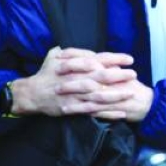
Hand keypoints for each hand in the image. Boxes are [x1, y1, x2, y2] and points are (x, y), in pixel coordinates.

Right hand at [14, 48, 152, 121]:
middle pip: (101, 76)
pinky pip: (94, 111)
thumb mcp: (55, 56)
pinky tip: (121, 113)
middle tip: (134, 74)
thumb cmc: (46, 73)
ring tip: (131, 93)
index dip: (115, 59)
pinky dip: (108, 113)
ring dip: (117, 95)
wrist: (31, 94)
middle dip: (120, 75)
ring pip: (99, 95)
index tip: (129, 59)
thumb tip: (92, 52)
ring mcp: (75, 95)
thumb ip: (74, 52)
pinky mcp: (74, 109)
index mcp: (73, 66)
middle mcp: (76, 79)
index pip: (98, 59)